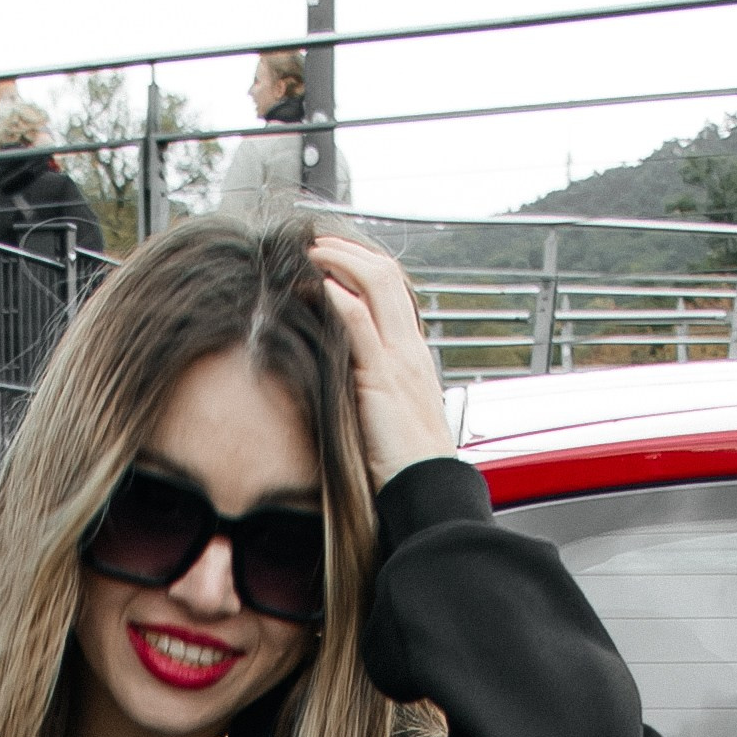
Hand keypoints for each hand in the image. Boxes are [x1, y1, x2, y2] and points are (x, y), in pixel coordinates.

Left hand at [309, 234, 455, 492]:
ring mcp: (399, 361)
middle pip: (387, 275)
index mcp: (414, 355)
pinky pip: (362, 325)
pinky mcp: (382, 380)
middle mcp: (411, 349)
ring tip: (311, 255)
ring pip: (377, 286)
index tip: (334, 257)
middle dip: (350, 251)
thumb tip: (345, 379)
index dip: (364, 264)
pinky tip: (320, 287)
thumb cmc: (405, 465)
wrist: (425, 492)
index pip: (394, 290)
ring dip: (341, 262)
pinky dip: (340, 298)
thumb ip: (372, 388)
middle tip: (316, 244)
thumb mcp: (390, 415)